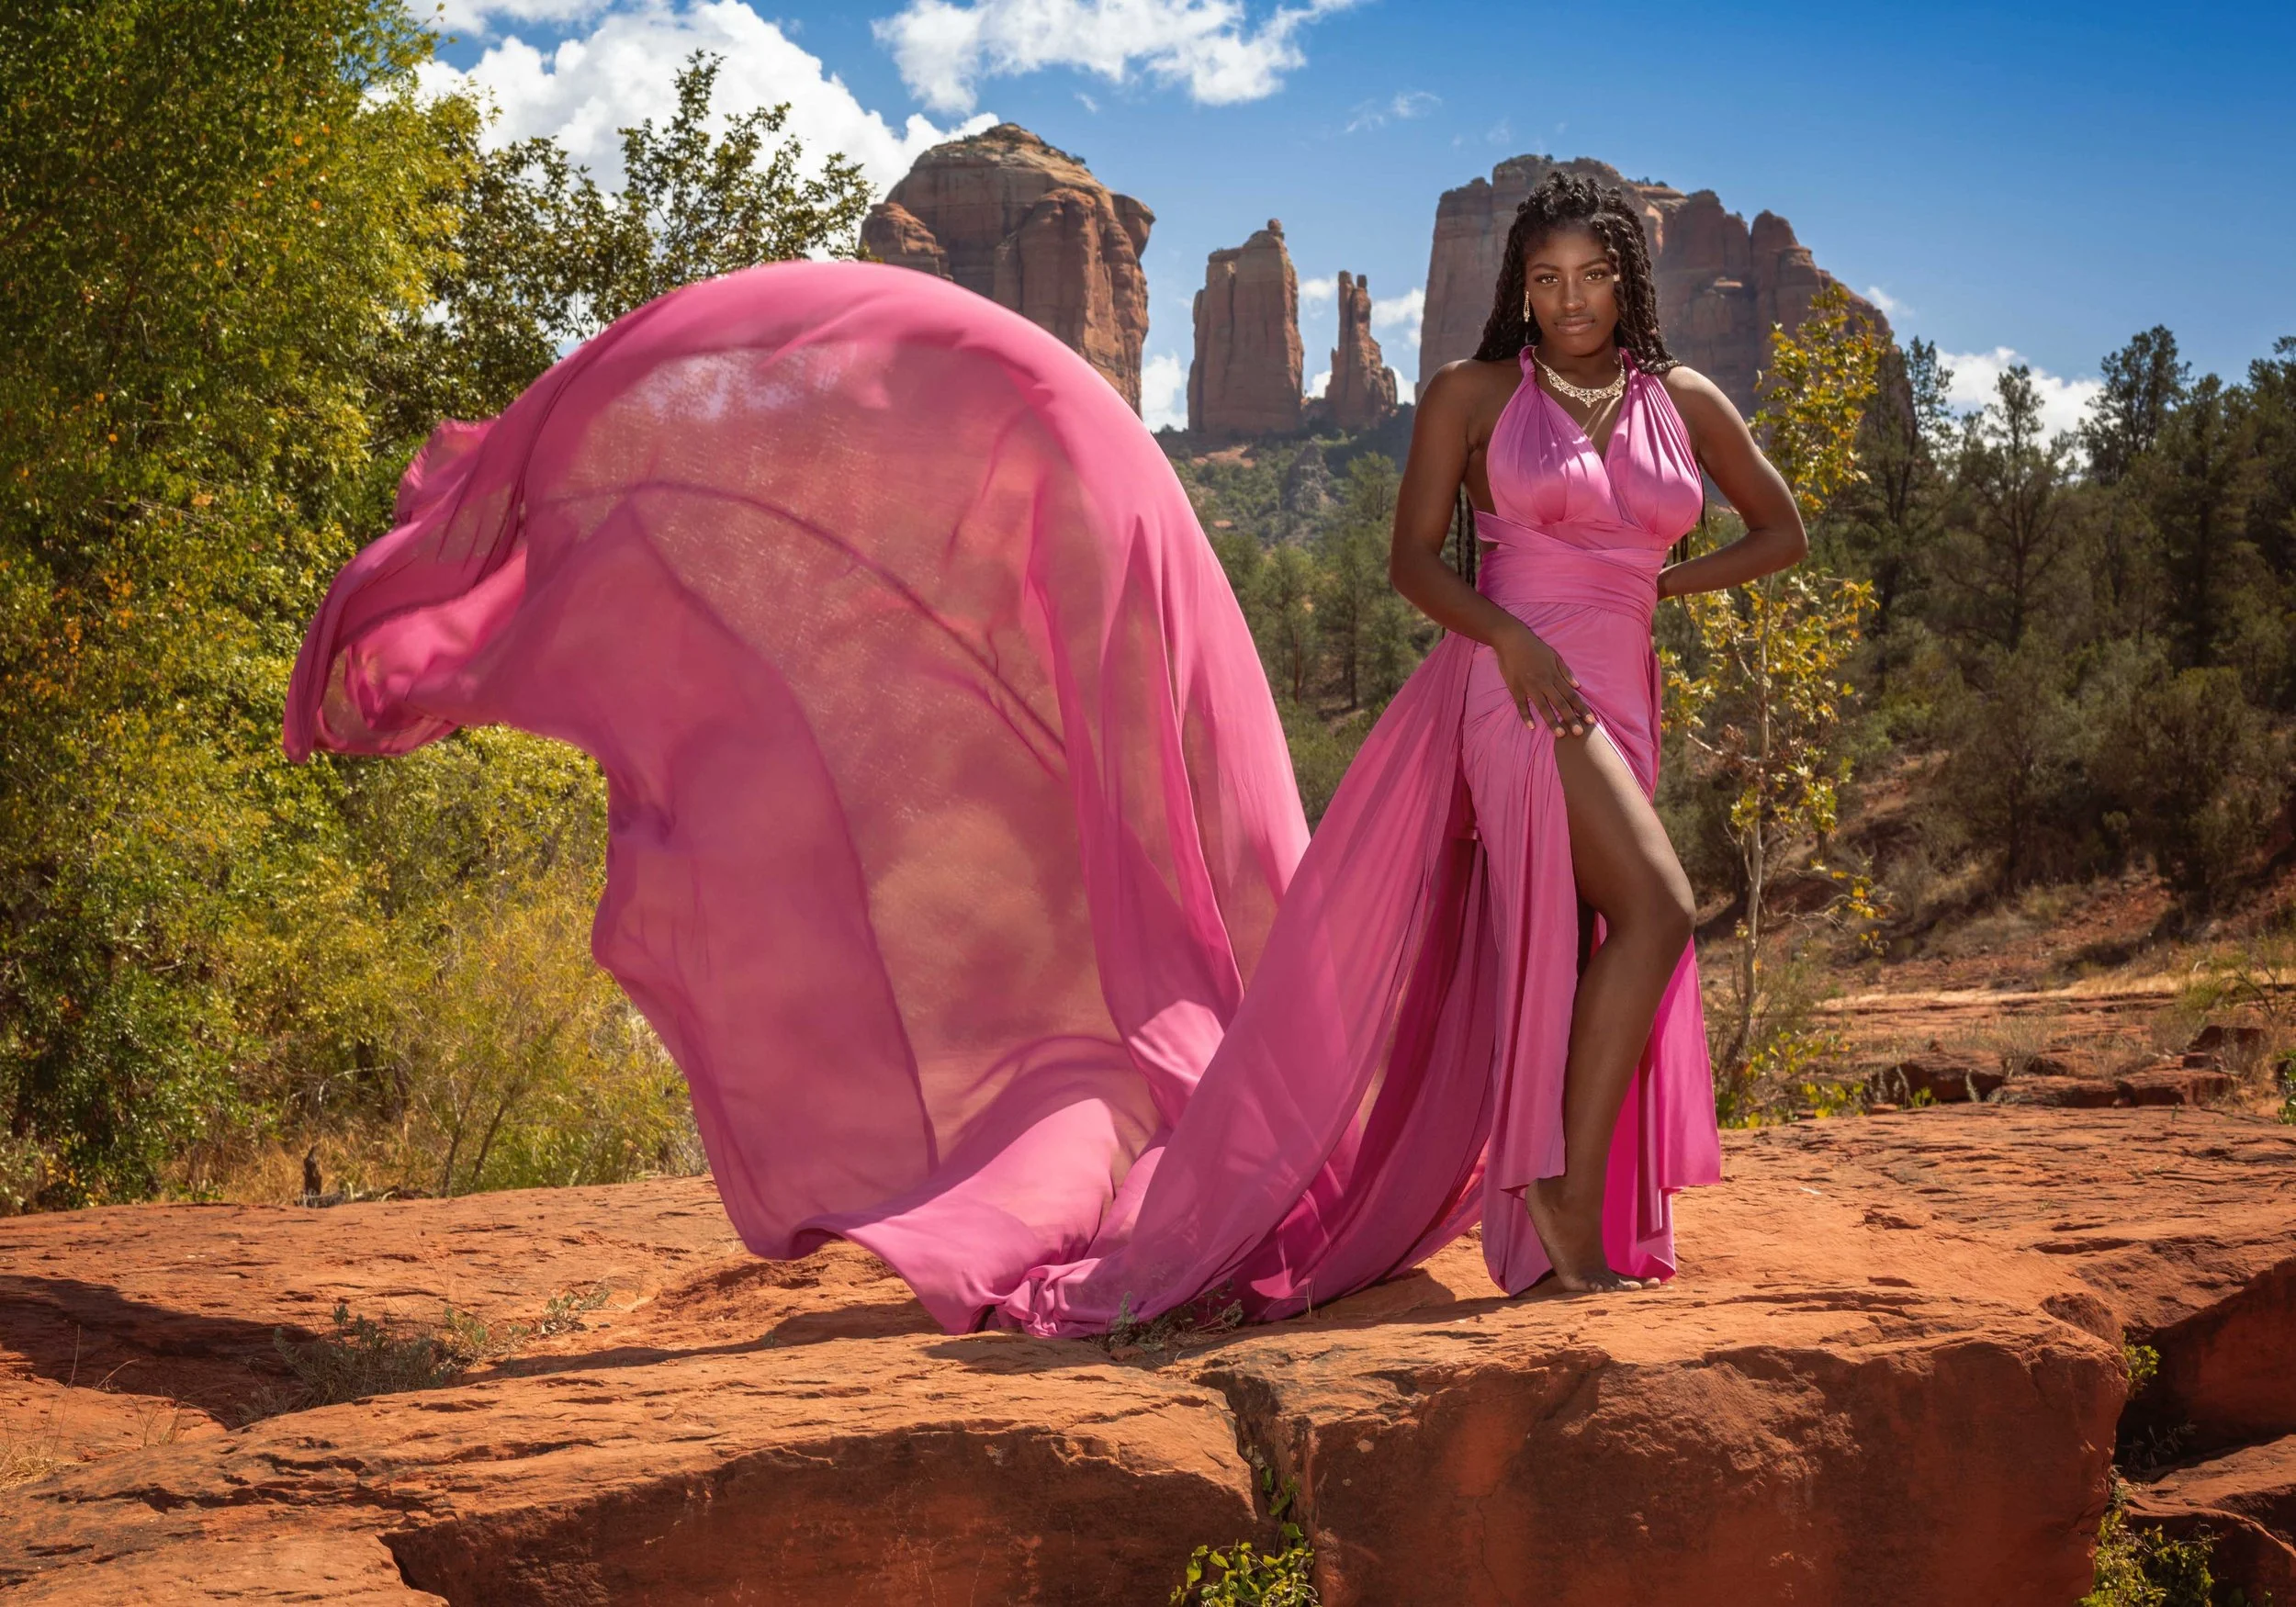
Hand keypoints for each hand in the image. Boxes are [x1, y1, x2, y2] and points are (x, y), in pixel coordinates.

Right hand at [1493, 622, 1591, 736]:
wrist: (1511, 640)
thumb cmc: (1534, 647)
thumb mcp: (1553, 655)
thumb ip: (1565, 671)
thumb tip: (1577, 685)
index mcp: (1554, 675)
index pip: (1571, 694)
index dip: (1581, 708)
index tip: (1590, 720)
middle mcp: (1544, 682)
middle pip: (1560, 703)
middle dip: (1570, 718)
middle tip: (1579, 733)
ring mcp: (1529, 686)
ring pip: (1543, 707)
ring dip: (1552, 721)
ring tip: (1560, 734)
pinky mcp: (1515, 688)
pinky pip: (1522, 705)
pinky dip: (1526, 716)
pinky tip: (1532, 727)